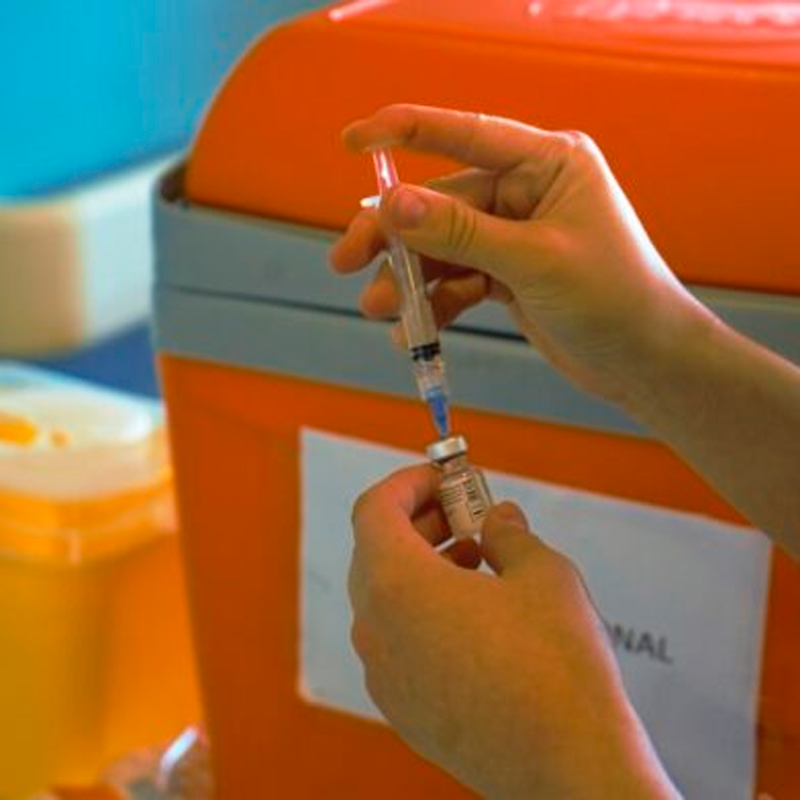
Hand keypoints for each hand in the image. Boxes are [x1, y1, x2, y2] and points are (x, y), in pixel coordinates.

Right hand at [330, 104, 707, 403]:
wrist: (644, 362)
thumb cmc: (614, 299)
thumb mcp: (534, 262)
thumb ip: (461, 233)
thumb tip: (394, 205)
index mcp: (548, 163)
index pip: (467, 134)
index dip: (406, 132)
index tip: (354, 139)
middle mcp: (527, 192)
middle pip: (441, 204)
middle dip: (394, 236)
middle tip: (344, 260)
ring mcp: (515, 234)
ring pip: (442, 247)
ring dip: (408, 279)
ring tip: (379, 308)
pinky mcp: (507, 273)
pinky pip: (456, 280)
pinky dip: (434, 303)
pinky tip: (415, 331)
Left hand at [349, 465, 678, 798]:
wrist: (567, 768)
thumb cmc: (554, 667)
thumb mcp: (542, 574)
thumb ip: (508, 534)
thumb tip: (498, 520)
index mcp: (396, 584)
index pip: (374, 509)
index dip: (406, 484)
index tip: (441, 478)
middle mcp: (375, 629)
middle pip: (377, 552)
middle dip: (419, 523)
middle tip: (464, 514)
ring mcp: (384, 675)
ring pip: (387, 599)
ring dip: (423, 568)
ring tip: (477, 560)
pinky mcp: (403, 710)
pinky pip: (398, 642)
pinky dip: (423, 613)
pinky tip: (474, 616)